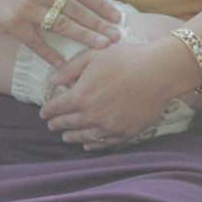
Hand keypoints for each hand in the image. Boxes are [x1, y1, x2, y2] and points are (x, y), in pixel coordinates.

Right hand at [0, 0, 120, 66]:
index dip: (101, 5)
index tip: (116, 16)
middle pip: (76, 9)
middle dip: (99, 24)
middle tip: (117, 36)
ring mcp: (26, 7)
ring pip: (62, 25)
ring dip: (84, 37)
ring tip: (102, 46)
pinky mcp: (12, 24)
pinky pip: (37, 42)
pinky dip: (50, 54)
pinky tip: (63, 63)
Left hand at [39, 37, 194, 145]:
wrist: (159, 72)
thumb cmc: (126, 59)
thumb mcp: (94, 56)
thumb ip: (70, 69)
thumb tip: (52, 81)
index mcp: (81, 95)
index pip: (57, 107)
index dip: (48, 111)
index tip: (43, 113)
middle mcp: (92, 115)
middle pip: (68, 124)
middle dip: (57, 125)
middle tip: (51, 126)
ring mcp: (108, 126)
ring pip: (83, 137)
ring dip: (72, 137)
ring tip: (66, 137)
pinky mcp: (125, 133)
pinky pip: (104, 144)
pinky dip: (93, 146)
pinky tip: (88, 145)